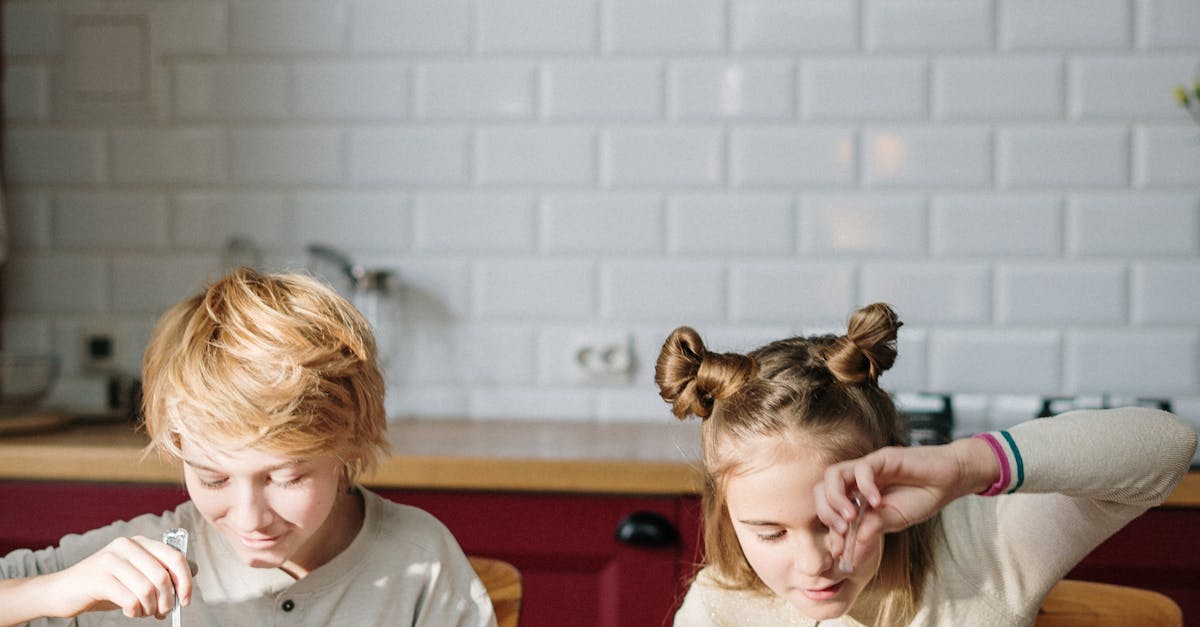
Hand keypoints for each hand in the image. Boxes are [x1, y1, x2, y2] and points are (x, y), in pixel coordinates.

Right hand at [46, 535, 193, 619]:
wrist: (62, 591)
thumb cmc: (105, 585)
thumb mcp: (136, 575)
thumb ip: (161, 571)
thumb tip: (194, 570)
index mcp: (140, 542)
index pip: (175, 557)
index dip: (185, 581)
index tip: (185, 600)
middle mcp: (127, 546)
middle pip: (163, 576)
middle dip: (168, 600)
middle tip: (163, 613)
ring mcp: (111, 560)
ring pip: (148, 589)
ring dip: (151, 608)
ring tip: (144, 612)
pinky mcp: (99, 578)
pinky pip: (130, 599)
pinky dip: (135, 610)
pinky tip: (129, 611)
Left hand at [814, 439, 997, 565]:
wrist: (948, 481)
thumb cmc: (920, 498)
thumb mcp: (894, 520)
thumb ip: (873, 529)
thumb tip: (854, 546)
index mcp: (855, 496)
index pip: (829, 508)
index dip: (829, 529)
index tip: (838, 550)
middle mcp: (855, 481)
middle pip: (822, 489)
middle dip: (826, 511)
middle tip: (842, 530)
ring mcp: (866, 468)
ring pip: (833, 475)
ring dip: (836, 498)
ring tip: (851, 516)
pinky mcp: (881, 457)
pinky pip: (862, 468)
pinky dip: (865, 486)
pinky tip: (877, 501)